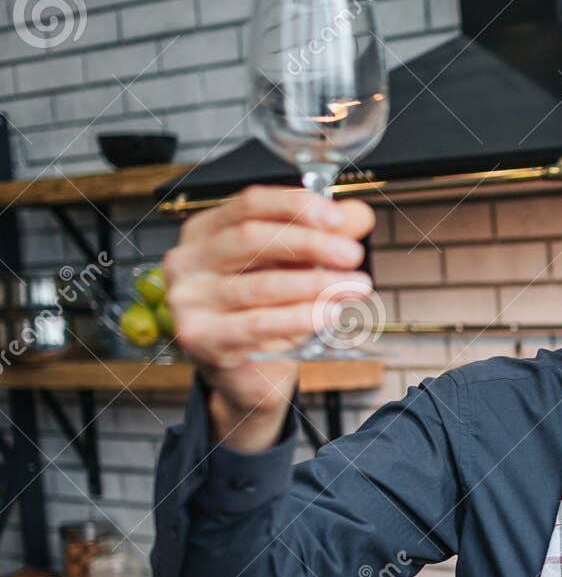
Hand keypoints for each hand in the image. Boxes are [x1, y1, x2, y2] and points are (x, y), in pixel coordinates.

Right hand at [163, 186, 376, 449]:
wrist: (245, 372)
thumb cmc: (266, 310)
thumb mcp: (295, 268)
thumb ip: (323, 237)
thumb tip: (359, 215)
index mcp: (206, 231)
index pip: (250, 204)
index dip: (295, 206)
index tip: (337, 218)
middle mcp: (188, 260)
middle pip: (252, 238)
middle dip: (310, 243)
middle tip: (353, 255)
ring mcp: (187, 299)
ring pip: (261, 284)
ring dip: (317, 284)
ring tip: (356, 287)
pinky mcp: (200, 336)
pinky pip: (259, 323)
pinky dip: (301, 317)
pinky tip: (331, 313)